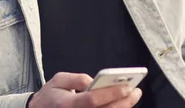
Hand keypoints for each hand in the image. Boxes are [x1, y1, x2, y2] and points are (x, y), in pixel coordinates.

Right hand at [28, 72, 142, 107]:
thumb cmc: (50, 96)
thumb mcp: (58, 80)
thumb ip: (76, 79)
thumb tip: (93, 81)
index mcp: (68, 104)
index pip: (93, 100)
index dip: (111, 93)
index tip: (126, 87)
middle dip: (124, 101)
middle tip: (134, 91)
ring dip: (123, 107)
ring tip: (132, 96)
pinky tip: (122, 103)